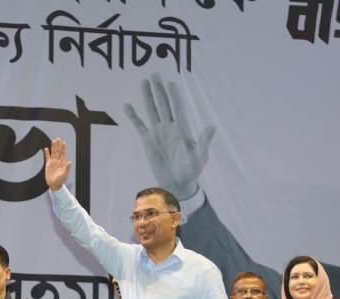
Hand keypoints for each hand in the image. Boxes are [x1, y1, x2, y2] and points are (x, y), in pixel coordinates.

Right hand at [43, 138, 72, 191]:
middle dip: (58, 145)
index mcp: (62, 163)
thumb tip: (70, 161)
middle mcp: (58, 161)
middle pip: (58, 152)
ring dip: (53, 147)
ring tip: (53, 141)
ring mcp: (53, 162)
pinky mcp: (48, 165)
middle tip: (58, 139)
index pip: (63, 154)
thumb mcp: (64, 174)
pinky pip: (47, 157)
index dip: (63, 148)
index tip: (63, 143)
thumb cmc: (60, 180)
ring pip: (53, 153)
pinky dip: (47, 153)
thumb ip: (67, 168)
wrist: (54, 184)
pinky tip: (46, 148)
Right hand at [124, 73, 215, 199]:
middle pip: (164, 104)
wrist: (177, 182)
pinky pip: (139, 125)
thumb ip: (203, 143)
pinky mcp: (148, 140)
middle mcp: (169, 127)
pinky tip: (127, 106)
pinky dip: (133, 116)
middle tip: (155, 75)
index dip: (174, 96)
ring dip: (147, 96)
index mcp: (182, 129)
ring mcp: (158, 132)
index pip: (178, 108)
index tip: (170, 83)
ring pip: (152, 110)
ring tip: (143, 82)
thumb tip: (212, 127)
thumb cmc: (191, 171)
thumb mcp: (199, 158)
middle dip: (160, 90)